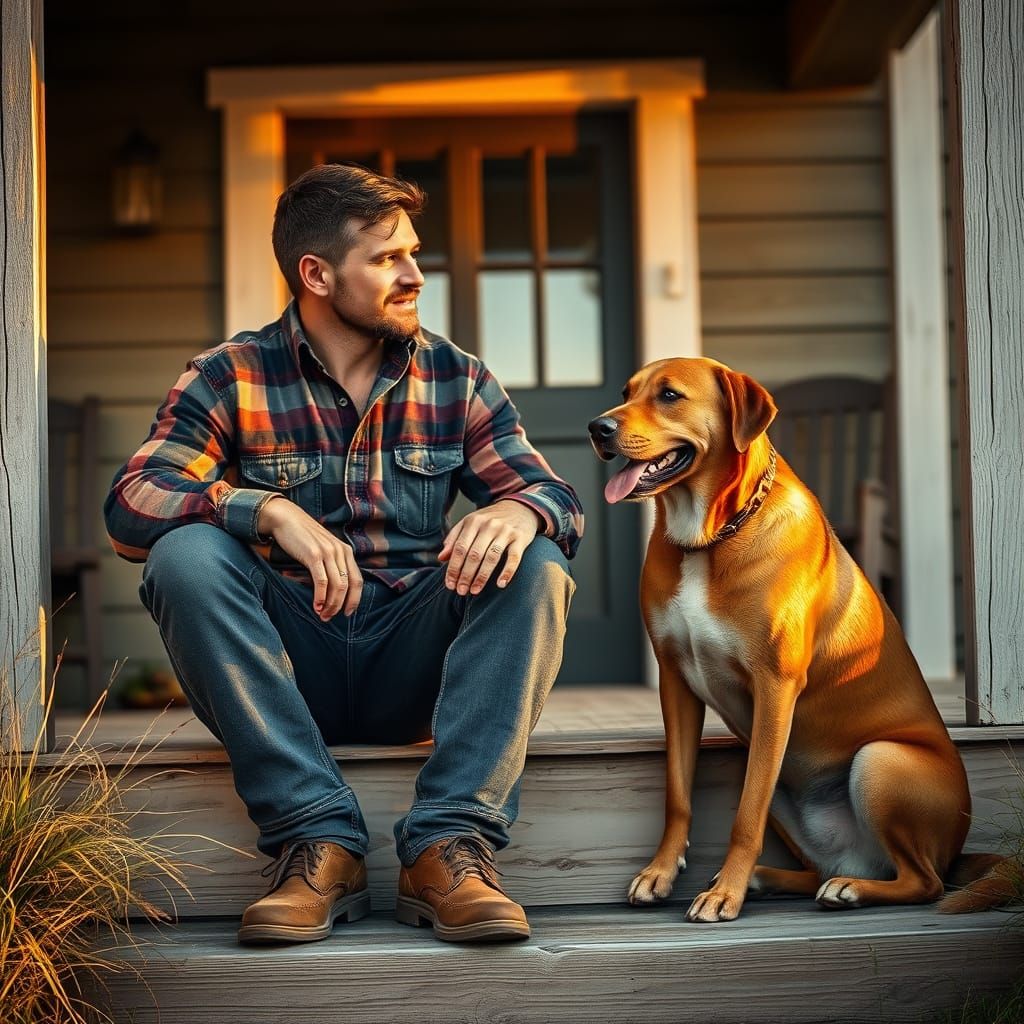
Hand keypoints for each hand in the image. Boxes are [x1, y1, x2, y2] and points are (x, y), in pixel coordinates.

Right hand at [257, 496, 362, 620]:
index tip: (347, 613)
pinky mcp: (314, 555)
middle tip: (329, 618)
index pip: (358, 580)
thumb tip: (334, 589)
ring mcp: (328, 552)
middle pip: (348, 586)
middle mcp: (340, 551)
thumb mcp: (324, 548)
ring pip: (337, 586)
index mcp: (346, 551)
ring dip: (330, 604)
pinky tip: (316, 606)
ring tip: (322, 615)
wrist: (285, 518)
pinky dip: (320, 596)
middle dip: (340, 605)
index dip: (355, 599)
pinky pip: (321, 581)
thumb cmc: (303, 537)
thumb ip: (332, 564)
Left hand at [439, 499, 541, 595]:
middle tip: (461, 591)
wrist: (520, 507)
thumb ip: (454, 538)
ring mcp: (506, 531)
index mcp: (473, 521)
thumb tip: (441, 558)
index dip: (453, 568)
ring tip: (475, 591)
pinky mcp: (521, 537)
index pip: (460, 548)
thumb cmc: (491, 520)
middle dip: (466, 575)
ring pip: (492, 557)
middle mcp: (489, 525)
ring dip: (482, 577)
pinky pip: (514, 557)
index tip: (450, 584)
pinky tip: (500, 584)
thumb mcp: (470, 523)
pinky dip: (507, 572)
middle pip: (474, 554)